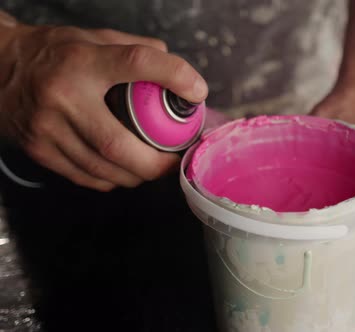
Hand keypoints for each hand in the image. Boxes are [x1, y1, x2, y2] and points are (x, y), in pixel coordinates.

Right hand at [0, 24, 207, 190]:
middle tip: (175, 160)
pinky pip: (86, 177)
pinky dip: (113, 180)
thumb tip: (175, 72)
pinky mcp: (39, 150)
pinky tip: (124, 172)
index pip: (136, 63)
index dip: (174, 76)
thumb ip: (134, 50)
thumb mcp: (92, 38)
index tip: (197, 91)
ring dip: (138, 175)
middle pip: (120, 145)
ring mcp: (48, 128)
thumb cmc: (52, 53)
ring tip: (154, 167)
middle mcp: (63, 96)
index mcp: (82, 61)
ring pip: (104, 169)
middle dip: (157, 163)